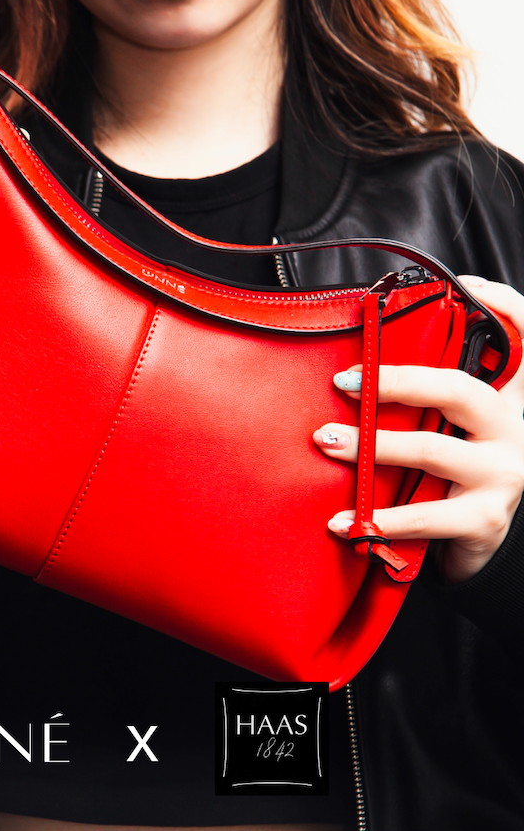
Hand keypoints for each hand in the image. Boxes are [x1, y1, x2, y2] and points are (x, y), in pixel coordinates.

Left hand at [312, 276, 523, 583]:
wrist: (478, 545)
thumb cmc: (454, 476)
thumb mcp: (454, 429)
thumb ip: (432, 395)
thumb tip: (364, 364)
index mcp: (507, 398)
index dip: (502, 304)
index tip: (465, 285)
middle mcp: (513, 428)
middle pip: (457, 389)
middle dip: (395, 381)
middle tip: (343, 382)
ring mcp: (504, 473)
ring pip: (431, 449)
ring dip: (370, 446)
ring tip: (326, 441)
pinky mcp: (485, 518)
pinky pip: (425, 515)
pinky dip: (379, 519)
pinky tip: (344, 522)